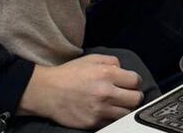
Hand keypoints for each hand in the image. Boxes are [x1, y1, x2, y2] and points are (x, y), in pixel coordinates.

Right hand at [18, 54, 144, 128]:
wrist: (47, 92)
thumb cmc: (68, 74)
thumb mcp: (90, 59)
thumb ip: (111, 61)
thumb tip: (123, 69)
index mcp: (106, 74)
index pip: (136, 80)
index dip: (134, 81)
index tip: (129, 83)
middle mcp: (106, 92)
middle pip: (136, 99)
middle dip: (133, 96)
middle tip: (126, 95)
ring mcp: (100, 110)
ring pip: (127, 113)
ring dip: (124, 109)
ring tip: (116, 104)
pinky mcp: (93, 123)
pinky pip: (112, 122)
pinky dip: (110, 118)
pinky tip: (104, 111)